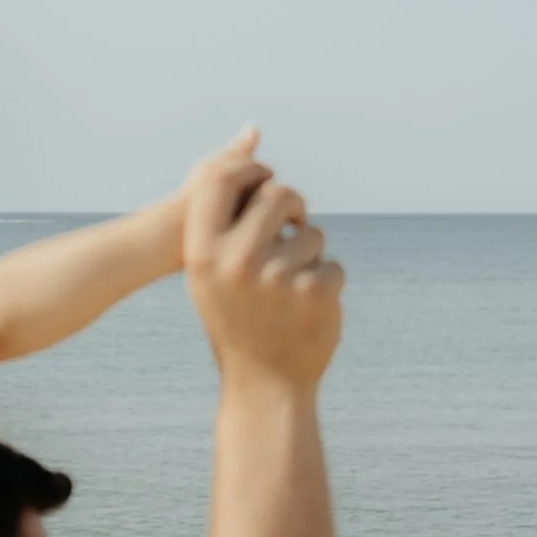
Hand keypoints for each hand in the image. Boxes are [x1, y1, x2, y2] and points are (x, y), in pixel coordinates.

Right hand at [185, 161, 342, 388]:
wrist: (263, 385)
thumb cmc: (235, 319)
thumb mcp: (210, 274)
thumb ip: (220, 221)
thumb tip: (248, 152)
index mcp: (202, 252)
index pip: (220, 180)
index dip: (249, 171)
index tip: (266, 182)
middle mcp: (236, 261)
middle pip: (280, 194)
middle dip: (293, 208)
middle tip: (294, 225)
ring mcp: (277, 276)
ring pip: (313, 233)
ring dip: (311, 255)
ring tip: (294, 288)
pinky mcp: (314, 291)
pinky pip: (333, 265)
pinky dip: (328, 284)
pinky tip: (310, 310)